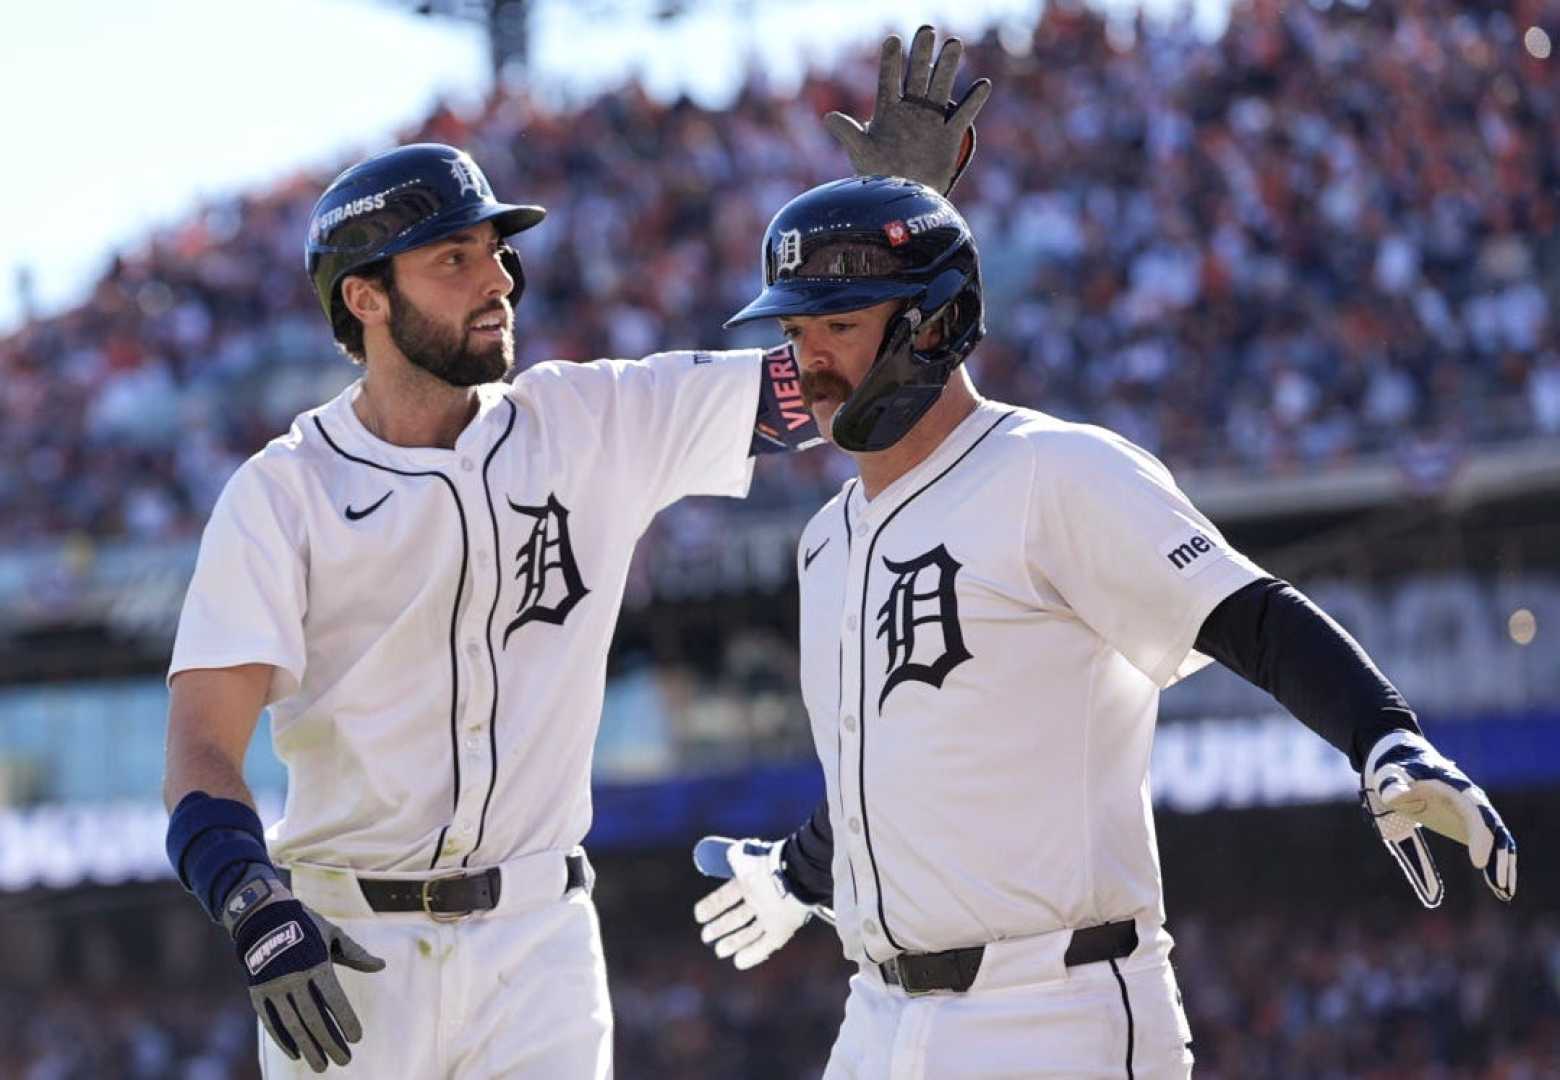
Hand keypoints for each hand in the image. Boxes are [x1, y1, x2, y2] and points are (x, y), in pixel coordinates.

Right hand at [223, 866, 385, 1072]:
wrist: (263, 915)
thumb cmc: (306, 924)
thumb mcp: (333, 934)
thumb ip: (356, 954)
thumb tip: (382, 966)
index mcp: (316, 963)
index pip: (333, 1000)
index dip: (345, 1020)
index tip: (357, 1038)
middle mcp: (294, 978)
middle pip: (314, 1018)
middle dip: (330, 1042)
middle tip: (344, 1061)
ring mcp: (274, 987)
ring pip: (293, 1025)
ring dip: (308, 1048)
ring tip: (321, 1066)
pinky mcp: (258, 992)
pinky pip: (271, 1022)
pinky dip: (283, 1040)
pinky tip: (297, 1054)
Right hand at [692, 837, 811, 969]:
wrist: (793, 875)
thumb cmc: (765, 864)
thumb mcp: (742, 855)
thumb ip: (732, 855)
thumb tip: (723, 853)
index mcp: (750, 882)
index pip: (727, 896)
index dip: (712, 906)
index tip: (698, 915)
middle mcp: (761, 900)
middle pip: (738, 917)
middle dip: (721, 927)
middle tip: (706, 936)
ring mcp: (772, 915)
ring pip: (751, 932)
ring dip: (735, 942)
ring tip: (719, 951)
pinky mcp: (782, 928)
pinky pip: (767, 944)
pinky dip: (753, 954)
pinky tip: (739, 962)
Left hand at [824, 25, 992, 194]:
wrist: (901, 198)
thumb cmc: (879, 175)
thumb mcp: (861, 153)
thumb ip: (849, 133)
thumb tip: (829, 117)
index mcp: (888, 111)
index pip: (888, 80)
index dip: (890, 61)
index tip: (893, 40)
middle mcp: (911, 110)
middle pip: (917, 75)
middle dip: (921, 53)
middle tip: (926, 30)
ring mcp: (930, 121)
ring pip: (941, 87)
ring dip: (947, 66)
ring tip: (953, 44)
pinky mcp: (948, 137)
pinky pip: (963, 116)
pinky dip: (974, 102)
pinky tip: (983, 84)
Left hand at [1361, 731, 1516, 906]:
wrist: (1405, 763)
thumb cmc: (1398, 770)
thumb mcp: (1391, 776)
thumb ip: (1393, 785)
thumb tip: (1393, 796)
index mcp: (1454, 787)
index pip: (1474, 813)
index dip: (1479, 838)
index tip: (1478, 864)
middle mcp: (1471, 800)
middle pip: (1493, 829)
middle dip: (1500, 856)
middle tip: (1499, 886)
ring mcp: (1472, 812)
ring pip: (1497, 839)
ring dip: (1502, 864)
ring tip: (1503, 892)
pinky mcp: (1469, 824)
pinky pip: (1488, 844)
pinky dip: (1495, 863)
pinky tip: (1497, 887)